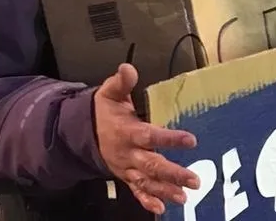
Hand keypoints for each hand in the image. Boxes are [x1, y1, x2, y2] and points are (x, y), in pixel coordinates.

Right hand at [94, 64, 199, 214]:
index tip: (191, 140)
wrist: (81, 135)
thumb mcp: (109, 94)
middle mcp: (128, 154)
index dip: (169, 139)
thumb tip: (127, 68)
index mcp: (127, 132)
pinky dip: (147, 201)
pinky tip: (161, 208)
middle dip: (173, 174)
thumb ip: (121, 82)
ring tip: (184, 196)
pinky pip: (136, 191)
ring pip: (146, 182)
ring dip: (165, 190)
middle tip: (194, 179)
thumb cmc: (103, 113)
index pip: (150, 136)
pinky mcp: (125, 176)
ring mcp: (126, 168)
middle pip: (151, 165)